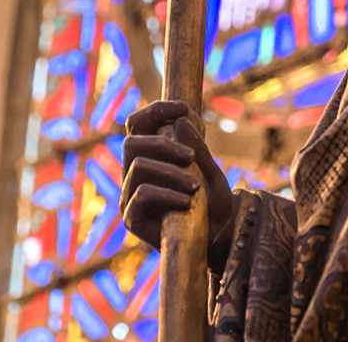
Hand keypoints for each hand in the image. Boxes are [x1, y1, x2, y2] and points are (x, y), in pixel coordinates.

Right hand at [121, 101, 236, 272]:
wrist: (217, 240)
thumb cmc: (212, 203)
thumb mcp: (211, 172)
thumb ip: (197, 148)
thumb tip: (181, 120)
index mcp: (149, 155)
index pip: (138, 123)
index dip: (156, 110)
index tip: (184, 108)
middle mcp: (134, 172)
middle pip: (131, 142)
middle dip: (163, 143)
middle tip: (191, 156)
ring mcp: (130, 195)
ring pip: (137, 166)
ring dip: (170, 172)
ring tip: (196, 185)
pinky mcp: (132, 218)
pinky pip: (140, 195)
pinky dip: (166, 194)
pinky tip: (187, 201)